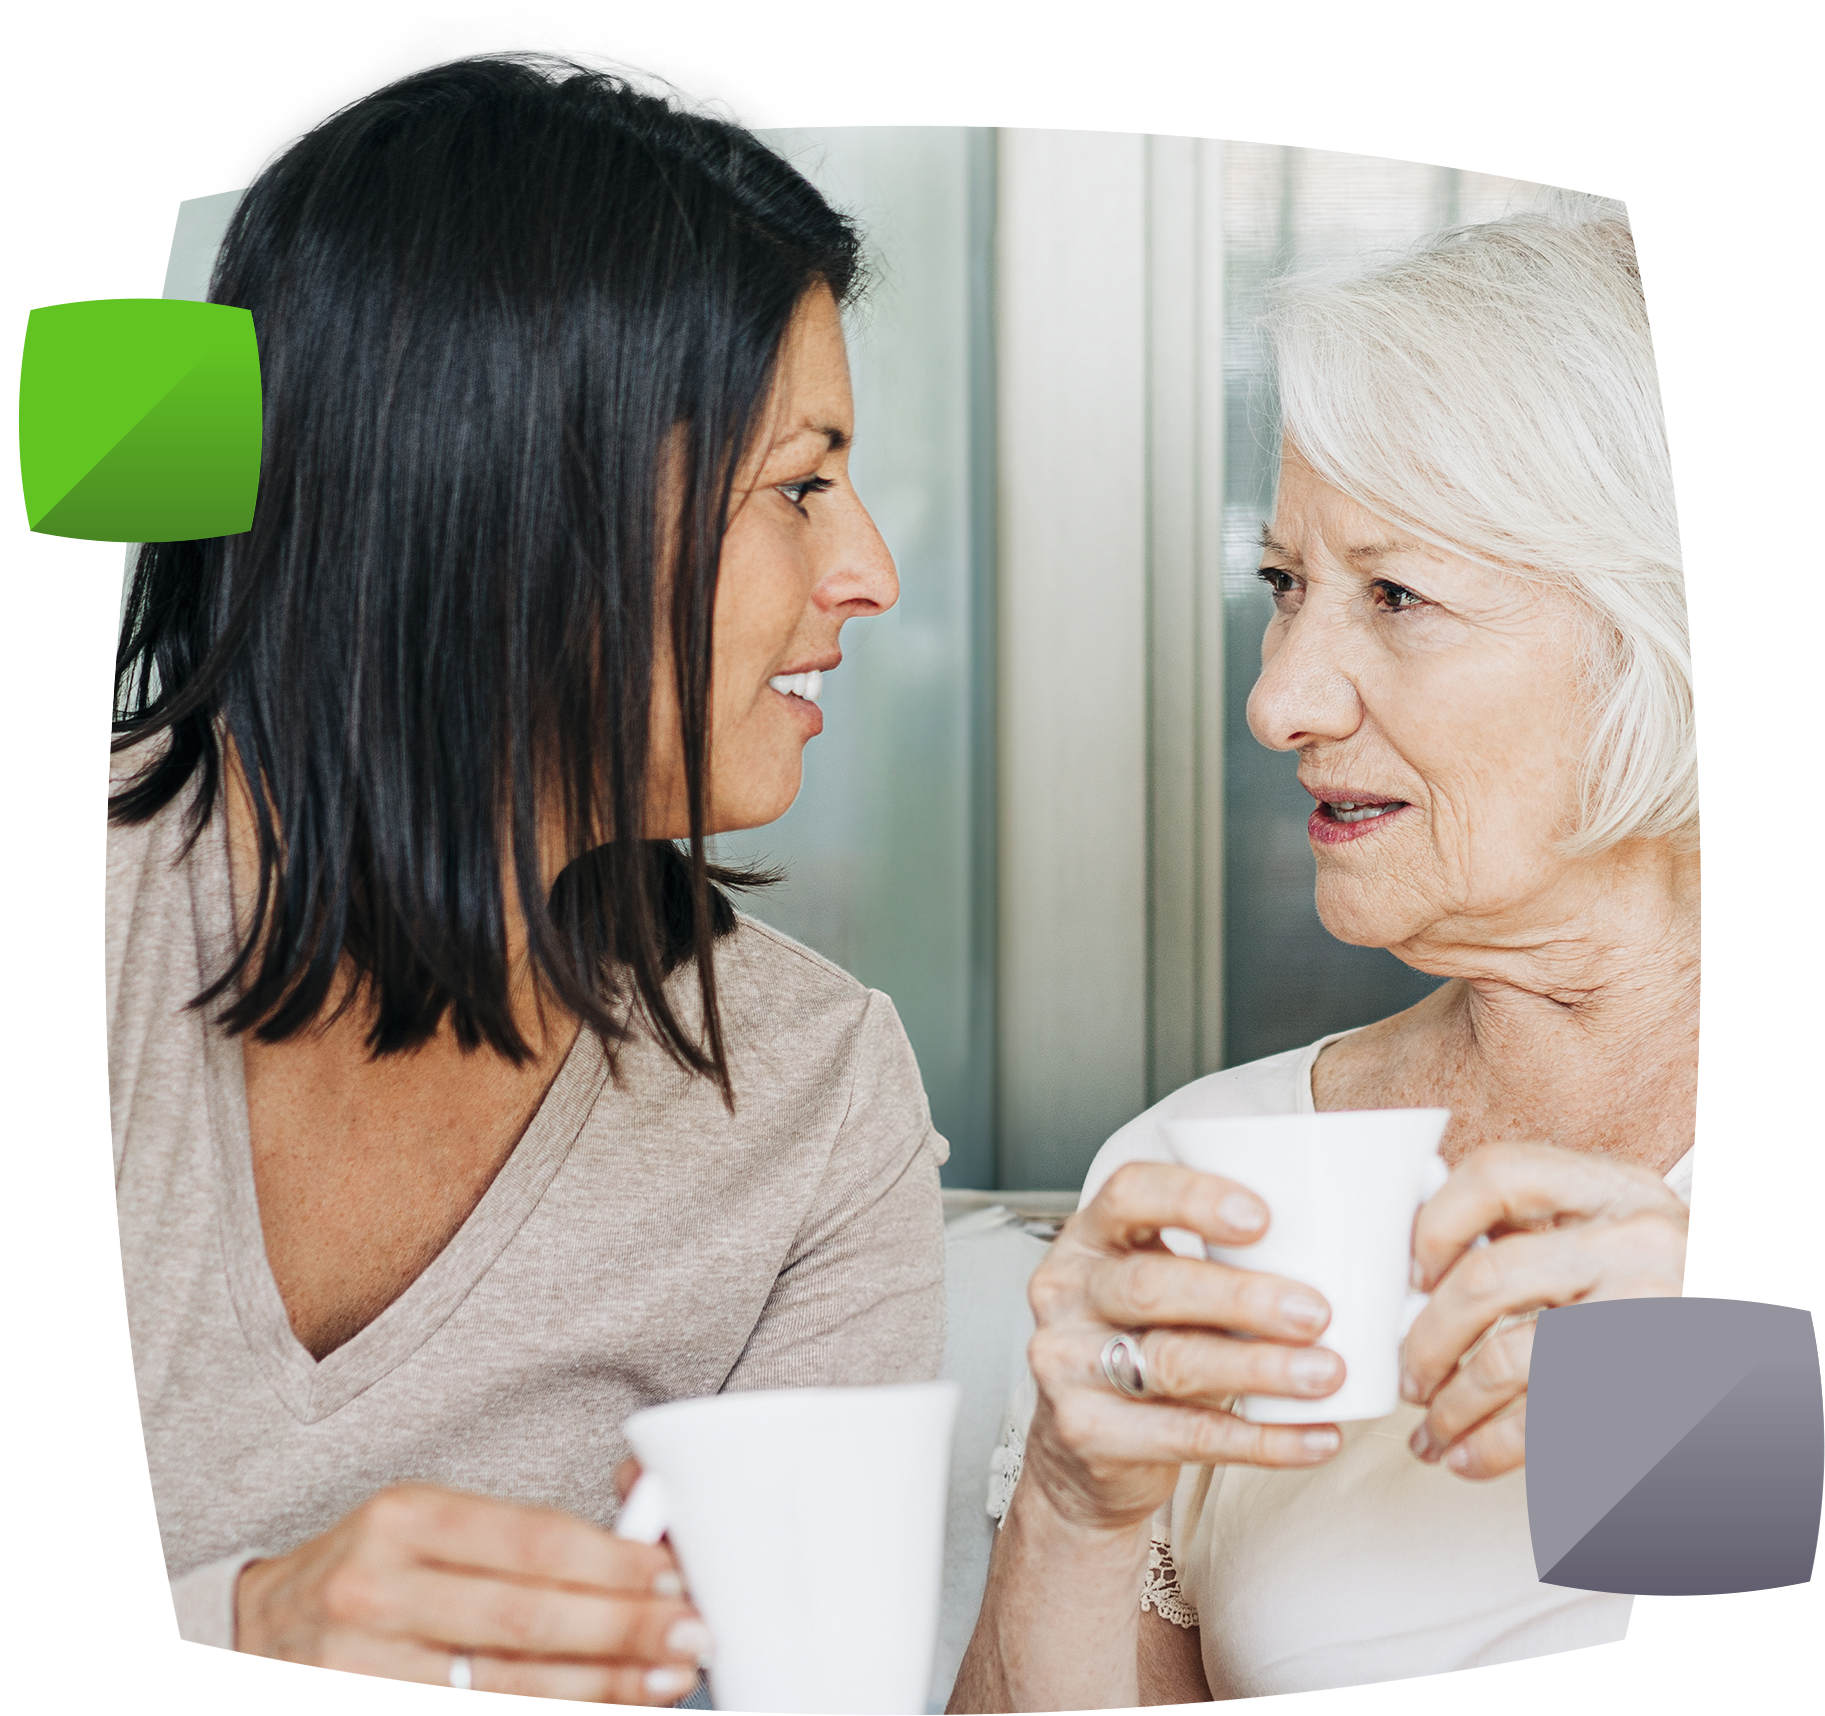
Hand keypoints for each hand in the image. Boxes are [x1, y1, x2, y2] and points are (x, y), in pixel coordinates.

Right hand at [235, 1483, 708, 1702]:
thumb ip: (517, 1540)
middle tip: (690, 1636)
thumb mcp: (427, 1527)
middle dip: (623, 1631)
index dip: (612, 1564)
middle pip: (527, 1621)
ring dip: (598, 1690)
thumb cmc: (371, 1572)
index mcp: (405, 1520)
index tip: (671, 1577)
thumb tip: (635, 1558)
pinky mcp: (358, 1715)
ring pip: (506, 1690)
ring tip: (661, 1685)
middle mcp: (377, 1593)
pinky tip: (595, 1712)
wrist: (252, 1633)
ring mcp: (360, 1671)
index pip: (532, 1542)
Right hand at [1020, 1160, 1349, 1536]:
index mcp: (1089, 1238)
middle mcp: (1067, 1295)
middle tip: (1316, 1311)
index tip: (1263, 1217)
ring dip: (1258, 1367)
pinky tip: (1313, 1435)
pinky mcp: (1090, 1434)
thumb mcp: (1160, 1285)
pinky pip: (1185, 1437)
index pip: (1128, 1193)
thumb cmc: (1144, 1343)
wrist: (1082, 1451)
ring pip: (1170, 1362)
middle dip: (1241, 1297)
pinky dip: (1260, 1440)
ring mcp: (1068, 1366)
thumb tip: (1348, 1246)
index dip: (1192, 1199)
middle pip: (1150, 1285)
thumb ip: (1221, 1262)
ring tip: (1324, 1372)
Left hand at [1401, 1141, 1688, 1480]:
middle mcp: (1635, 1241)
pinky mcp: (1657, 1384)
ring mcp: (1652, 1313)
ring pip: (1512, 1359)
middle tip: (1406, 1374)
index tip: (1410, 1272)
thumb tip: (1416, 1262)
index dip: (1436, 1221)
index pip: (1497, 1172)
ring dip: (1453, 1404)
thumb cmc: (1658, 1279)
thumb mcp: (1606, 1225)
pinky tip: (1470, 1456)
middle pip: (1490, 1278)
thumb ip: (1527, 1224)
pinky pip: (1554, 1419)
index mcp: (1609, 1187)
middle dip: (1427, 1336)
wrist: (1747, 1316)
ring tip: (1431, 1429)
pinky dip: (1496, 1445)